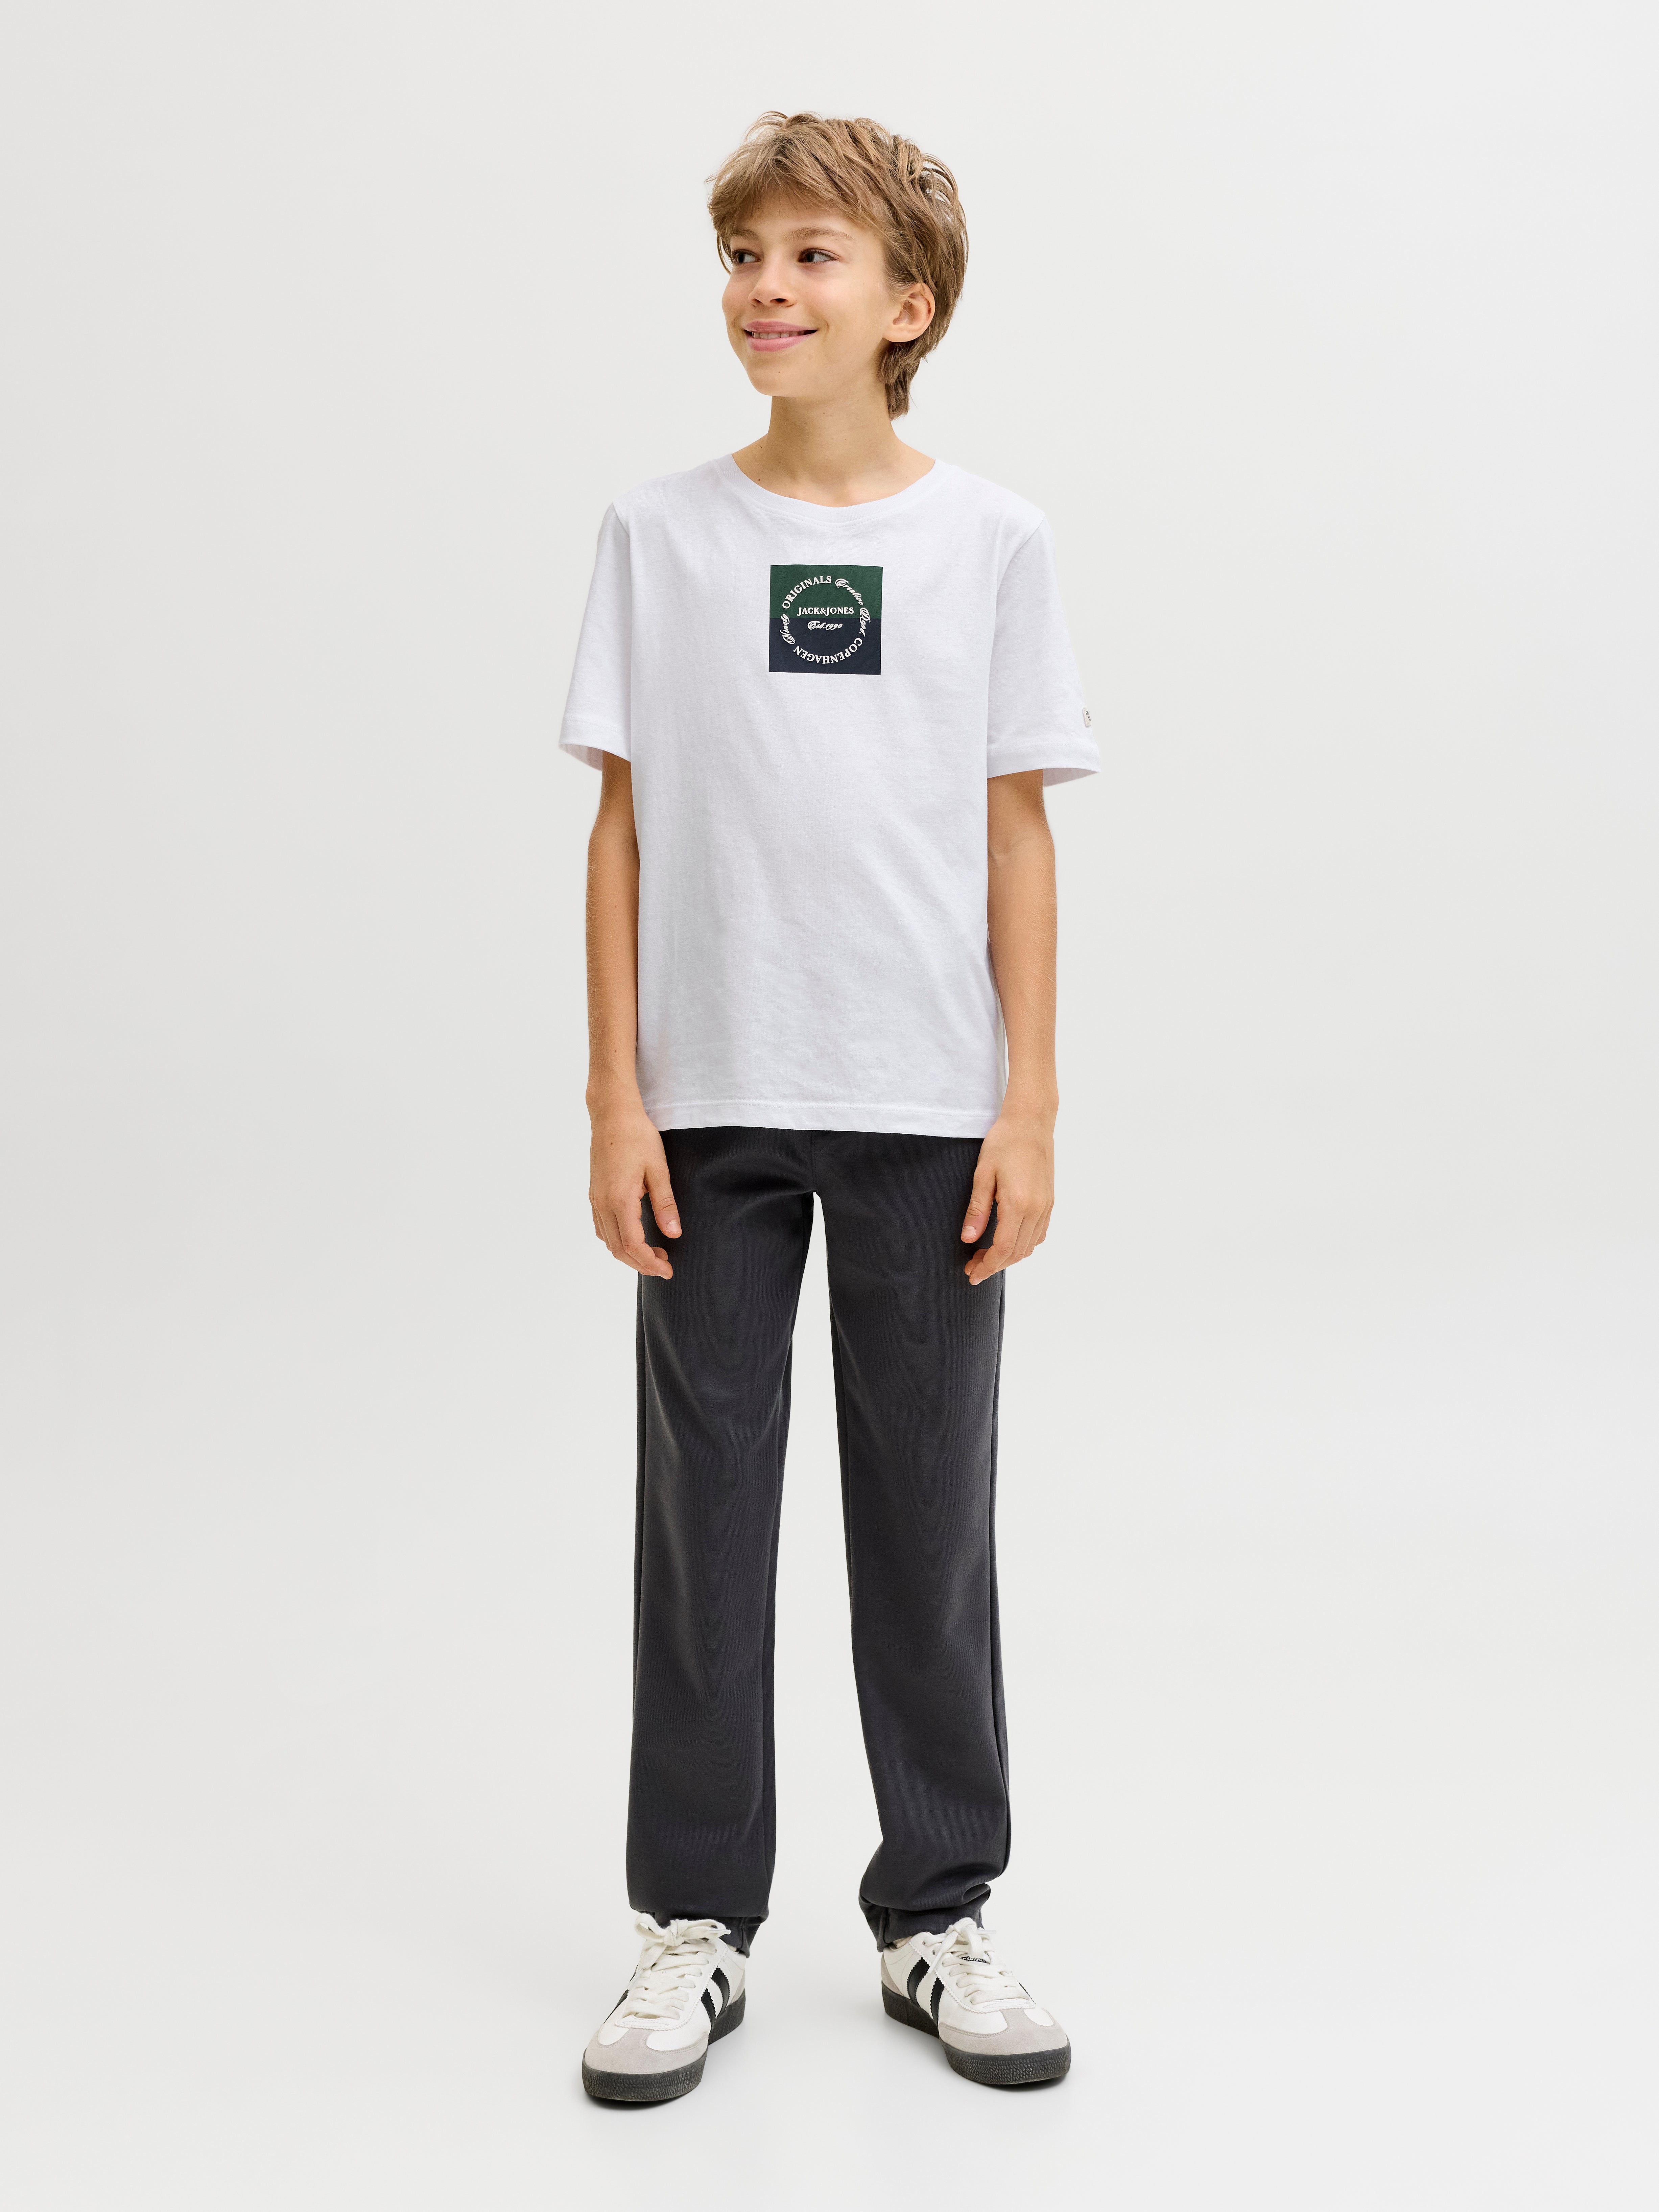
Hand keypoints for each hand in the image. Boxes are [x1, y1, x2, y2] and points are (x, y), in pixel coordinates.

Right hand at [589, 1096, 679, 1277]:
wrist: (612, 1115)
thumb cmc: (637, 1137)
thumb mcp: (658, 1169)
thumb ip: (665, 1204)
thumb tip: (673, 1234)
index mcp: (619, 1199)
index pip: (633, 1245)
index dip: (650, 1263)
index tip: (668, 1269)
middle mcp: (602, 1204)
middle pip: (618, 1249)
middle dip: (641, 1263)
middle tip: (664, 1265)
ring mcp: (595, 1200)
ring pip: (608, 1241)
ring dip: (629, 1253)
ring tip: (653, 1253)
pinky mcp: (594, 1194)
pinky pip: (601, 1227)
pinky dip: (616, 1240)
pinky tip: (633, 1236)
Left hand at [961, 1108, 1054, 1286]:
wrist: (1031, 1121)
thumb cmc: (1004, 1142)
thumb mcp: (983, 1174)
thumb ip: (977, 1209)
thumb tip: (968, 1239)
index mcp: (1018, 1203)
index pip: (1002, 1248)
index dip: (987, 1266)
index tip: (971, 1274)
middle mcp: (1037, 1209)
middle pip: (1017, 1252)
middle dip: (995, 1265)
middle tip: (973, 1268)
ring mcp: (1046, 1206)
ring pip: (1030, 1246)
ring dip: (1009, 1257)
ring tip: (987, 1257)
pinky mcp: (1050, 1201)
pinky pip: (1039, 1233)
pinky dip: (1023, 1245)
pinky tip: (1007, 1242)